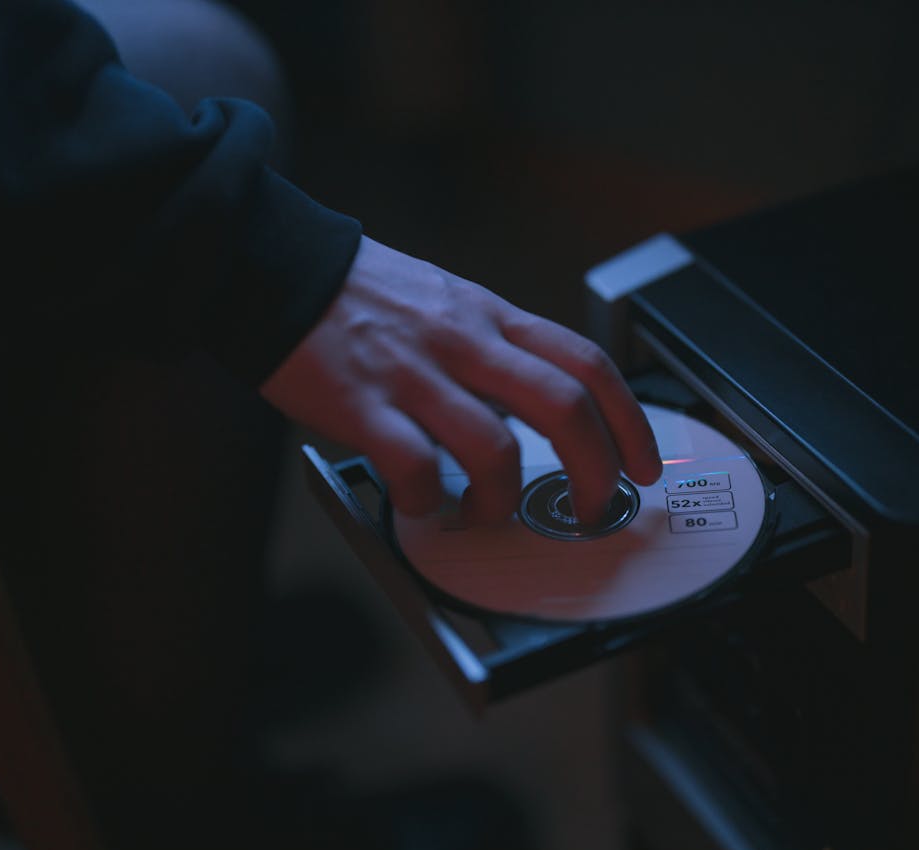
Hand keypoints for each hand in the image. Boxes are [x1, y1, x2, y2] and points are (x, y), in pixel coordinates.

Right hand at [261, 236, 661, 523]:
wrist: (275, 267)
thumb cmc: (363, 295)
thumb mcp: (448, 302)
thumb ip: (496, 348)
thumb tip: (544, 407)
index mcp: (489, 316)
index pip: (585, 363)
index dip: (630, 420)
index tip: (643, 464)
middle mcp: (463, 341)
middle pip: (564, 407)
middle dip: (596, 471)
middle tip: (593, 509)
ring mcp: (413, 373)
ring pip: (495, 449)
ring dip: (503, 500)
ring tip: (486, 513)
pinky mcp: (361, 405)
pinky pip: (414, 468)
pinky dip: (428, 501)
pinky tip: (422, 503)